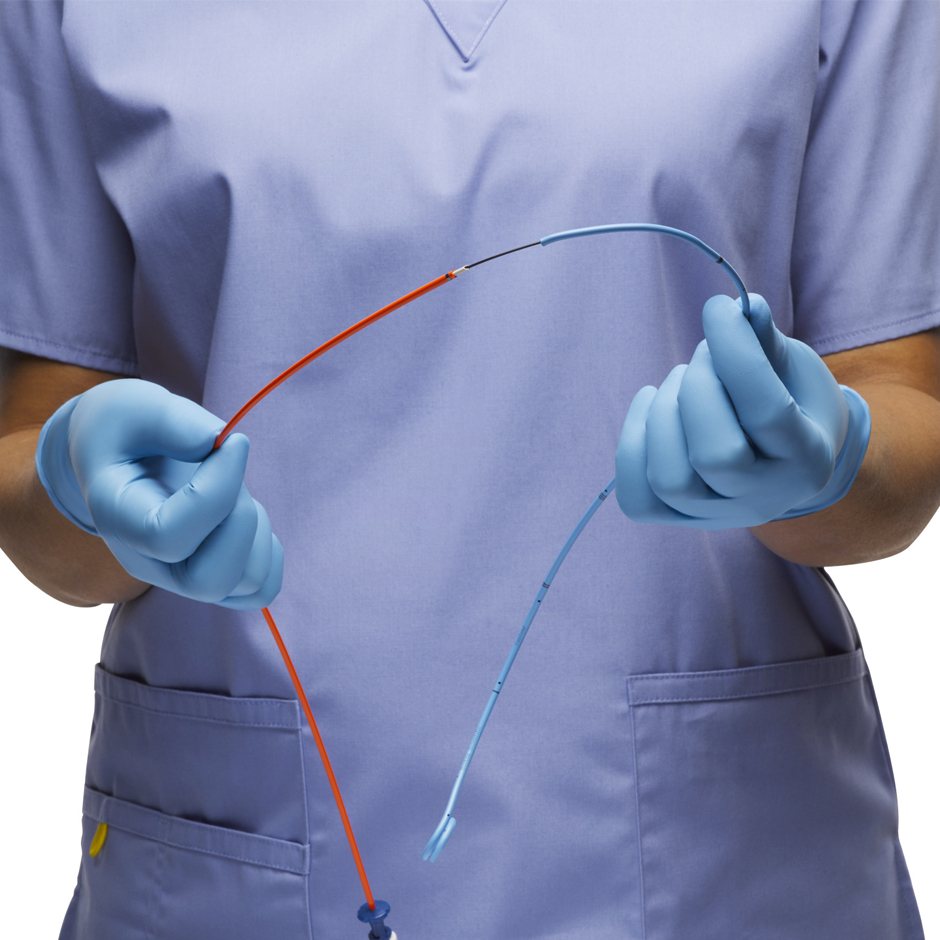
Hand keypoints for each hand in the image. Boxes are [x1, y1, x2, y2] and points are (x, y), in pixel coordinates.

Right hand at [36, 379, 281, 607]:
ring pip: (246, 582)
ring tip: (233, 491)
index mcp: (118, 518)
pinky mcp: (213, 575)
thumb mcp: (137, 406)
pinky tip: (246, 514)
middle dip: (239, 520)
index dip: (216, 491)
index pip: (169, 537)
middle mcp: (148, 561)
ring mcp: (181, 576)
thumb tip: (218, 441)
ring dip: (256, 528)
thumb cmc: (127, 426)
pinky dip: (268, 551)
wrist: (120, 451)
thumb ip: (174, 421)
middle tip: (230, 474)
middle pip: (208, 581)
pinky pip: (261, 587)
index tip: (234, 443)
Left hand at [615, 294, 870, 529]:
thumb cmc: (793, 401)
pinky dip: (632, 444)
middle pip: (714, 456)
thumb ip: (767, 343)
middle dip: (699, 388)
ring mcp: (714, 515)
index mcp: (806, 460)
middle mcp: (761, 500)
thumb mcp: (795, 369)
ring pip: (670, 480)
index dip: (735, 354)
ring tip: (681, 381)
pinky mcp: (676, 518)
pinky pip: (637, 497)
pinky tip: (651, 407)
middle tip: (705, 356)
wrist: (787, 460)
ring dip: (663, 415)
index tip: (717, 309)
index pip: (766, 412)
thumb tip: (744, 307)